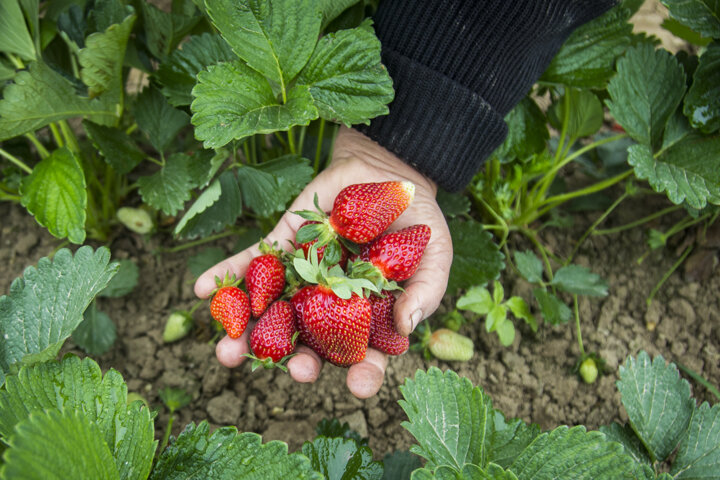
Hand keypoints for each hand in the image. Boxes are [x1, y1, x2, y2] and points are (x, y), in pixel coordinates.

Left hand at [194, 127, 452, 397]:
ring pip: (272, 313)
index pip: (364, 355)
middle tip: (292, 370)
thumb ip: (426, 291)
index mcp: (368, 317)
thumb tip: (408, 326)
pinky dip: (224, 276)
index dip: (362, 374)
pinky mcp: (282, 246)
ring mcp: (302, 277)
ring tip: (226, 353)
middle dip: (297, 360)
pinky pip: (250, 264)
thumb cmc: (417, 222)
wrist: (390, 172)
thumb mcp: (434, 255)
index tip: (358, 386)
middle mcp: (329, 305)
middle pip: (310, 342)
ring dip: (245, 334)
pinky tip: (200, 289)